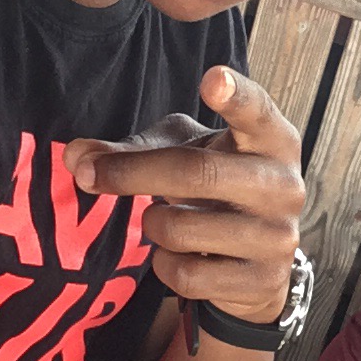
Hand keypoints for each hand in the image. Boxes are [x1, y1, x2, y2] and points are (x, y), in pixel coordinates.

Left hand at [62, 66, 303, 323]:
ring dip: (153, 223)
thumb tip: (75, 157)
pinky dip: (165, 264)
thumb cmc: (217, 181)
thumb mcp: (184, 151)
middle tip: (90, 174)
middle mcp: (284, 185)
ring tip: (166, 217)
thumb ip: (134, 149)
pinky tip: (181, 254)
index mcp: (271, 139)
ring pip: (180, 229)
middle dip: (133, 173)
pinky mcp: (263, 282)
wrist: (259, 254)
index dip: (235, 95)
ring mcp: (279, 237)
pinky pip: (185, 275)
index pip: (256, 111)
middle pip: (197, 172)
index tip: (212, 79)